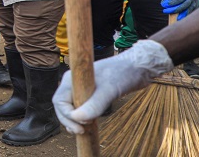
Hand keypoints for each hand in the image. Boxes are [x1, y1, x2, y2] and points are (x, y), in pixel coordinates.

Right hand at [53, 40, 172, 133]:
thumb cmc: (123, 73)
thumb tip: (77, 118)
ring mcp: (81, 89)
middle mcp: (74, 84)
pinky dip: (80, 117)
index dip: (66, 115)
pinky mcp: (90, 94)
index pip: (59, 100)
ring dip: (73, 120)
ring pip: (70, 107)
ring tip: (83, 130)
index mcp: (72, 79)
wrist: (138, 67)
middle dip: (68, 120)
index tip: (80, 125)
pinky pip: (79, 107)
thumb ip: (94, 104)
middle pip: (62, 105)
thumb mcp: (109, 89)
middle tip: (80, 131)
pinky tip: (86, 125)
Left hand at [161, 0, 198, 20]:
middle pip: (185, 5)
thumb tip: (163, 5)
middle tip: (166, 11)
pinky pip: (190, 11)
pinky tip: (179, 18)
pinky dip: (185, 15)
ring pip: (189, 10)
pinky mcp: (196, 6)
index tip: (166, 6)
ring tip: (176, 19)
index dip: (173, 2)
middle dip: (176, 9)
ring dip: (182, 15)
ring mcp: (195, 2)